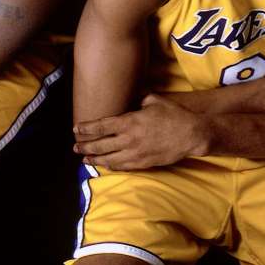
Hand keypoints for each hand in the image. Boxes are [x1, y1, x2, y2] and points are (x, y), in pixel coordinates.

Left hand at [73, 94, 208, 169]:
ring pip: (108, 159)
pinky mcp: (142, 164)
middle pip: (101, 145)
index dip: (87, 128)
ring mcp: (135, 154)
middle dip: (85, 146)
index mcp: (130, 122)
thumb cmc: (173, 115)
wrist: (190, 134)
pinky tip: (104, 165)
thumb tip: (132, 98)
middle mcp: (129, 139)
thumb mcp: (154, 100)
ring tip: (84, 159)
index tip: (77, 129)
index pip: (102, 126)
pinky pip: (122, 166)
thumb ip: (139, 100)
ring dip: (94, 159)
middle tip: (75, 147)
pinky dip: (110, 166)